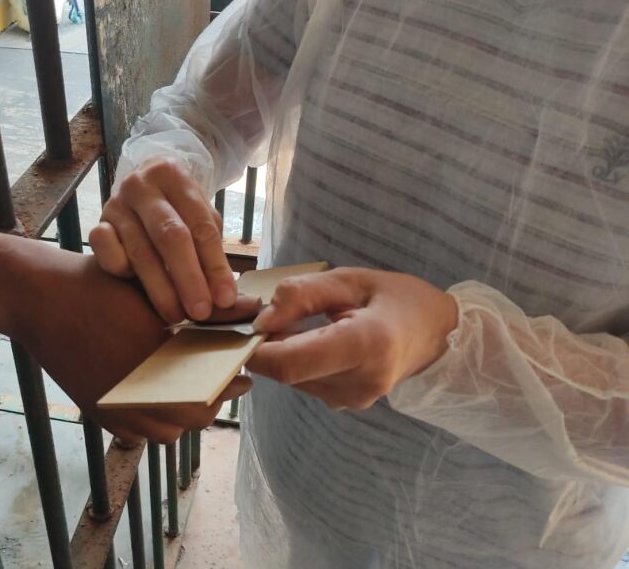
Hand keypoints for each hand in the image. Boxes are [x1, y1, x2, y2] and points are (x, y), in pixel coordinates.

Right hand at [9, 252, 251, 442]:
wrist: (41, 298)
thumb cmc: (100, 288)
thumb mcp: (155, 291)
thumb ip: (206, 310)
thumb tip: (251, 310)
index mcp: (154, 364)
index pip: (209, 392)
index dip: (230, 385)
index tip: (243, 374)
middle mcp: (135, 395)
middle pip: (191, 419)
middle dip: (211, 401)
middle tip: (222, 380)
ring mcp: (113, 408)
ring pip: (165, 432)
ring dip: (183, 415)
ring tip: (191, 389)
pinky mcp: (96, 410)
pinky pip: (136, 432)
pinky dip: (154, 421)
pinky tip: (159, 396)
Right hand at [89, 157, 235, 323]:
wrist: (140, 187)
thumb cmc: (177, 209)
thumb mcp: (198, 217)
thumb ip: (210, 250)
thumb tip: (224, 297)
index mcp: (173, 175)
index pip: (200, 225)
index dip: (215, 265)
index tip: (225, 299)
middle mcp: (141, 185)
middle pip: (170, 236)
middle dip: (188, 278)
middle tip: (200, 312)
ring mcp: (115, 204)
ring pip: (140, 251)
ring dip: (160, 288)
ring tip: (176, 315)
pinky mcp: (96, 224)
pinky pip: (104, 251)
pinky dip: (121, 269)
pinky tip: (135, 287)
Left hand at [247, 267, 457, 409]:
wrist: (437, 334)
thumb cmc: (396, 298)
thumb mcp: (350, 280)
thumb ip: (302, 294)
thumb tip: (261, 320)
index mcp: (367, 344)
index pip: (291, 363)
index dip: (257, 348)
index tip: (246, 324)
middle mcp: (360, 382)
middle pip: (287, 372)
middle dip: (266, 346)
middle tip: (268, 314)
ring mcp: (354, 399)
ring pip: (292, 380)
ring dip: (282, 354)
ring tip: (299, 324)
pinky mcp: (348, 403)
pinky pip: (306, 383)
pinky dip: (298, 362)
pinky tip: (312, 340)